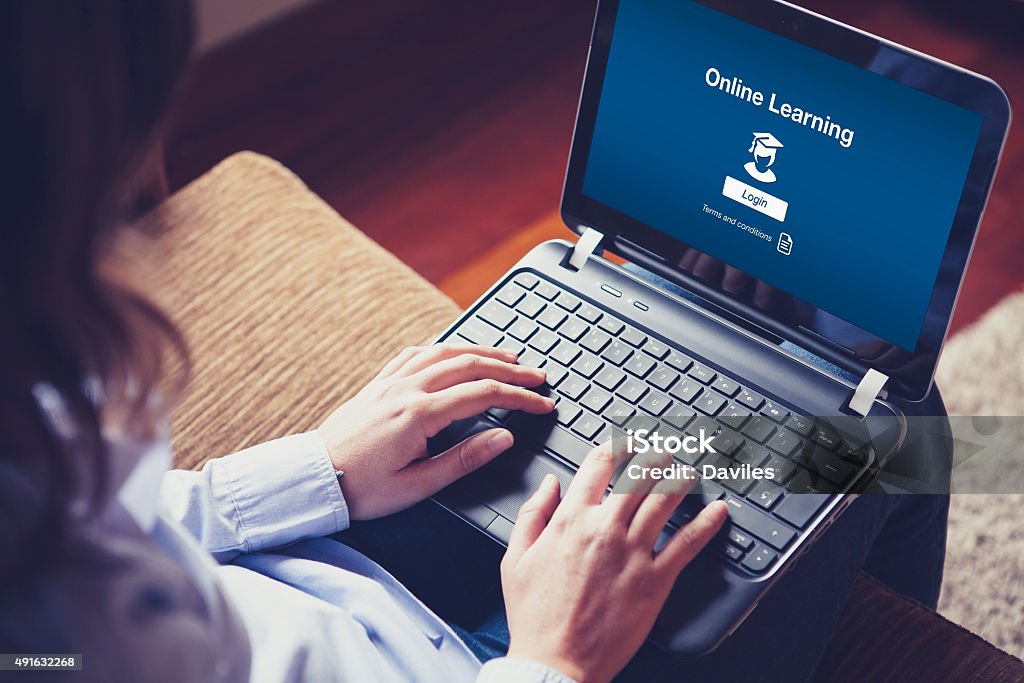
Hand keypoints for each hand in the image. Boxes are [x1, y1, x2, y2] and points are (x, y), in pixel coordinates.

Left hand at [317, 344, 553, 519]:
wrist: (313, 480)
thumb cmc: (362, 489)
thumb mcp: (418, 484)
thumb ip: (465, 459)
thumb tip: (503, 437)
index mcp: (419, 414)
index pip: (483, 394)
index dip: (519, 397)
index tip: (542, 403)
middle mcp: (406, 389)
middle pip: (469, 365)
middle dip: (509, 368)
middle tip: (536, 375)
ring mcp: (390, 382)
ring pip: (444, 352)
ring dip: (480, 351)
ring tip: (507, 356)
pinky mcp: (377, 384)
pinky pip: (415, 353)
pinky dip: (442, 348)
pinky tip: (453, 352)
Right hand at [501, 442, 728, 682]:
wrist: (555, 661)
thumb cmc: (534, 615)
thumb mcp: (515, 558)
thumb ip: (532, 514)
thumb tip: (549, 484)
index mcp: (570, 521)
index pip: (598, 467)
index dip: (615, 448)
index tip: (625, 442)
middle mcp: (604, 529)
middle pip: (637, 477)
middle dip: (654, 457)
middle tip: (664, 450)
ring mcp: (633, 553)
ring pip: (664, 501)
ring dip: (679, 479)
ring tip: (688, 470)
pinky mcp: (655, 580)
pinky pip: (687, 544)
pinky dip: (706, 524)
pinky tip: (718, 511)